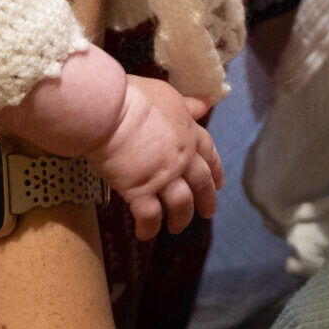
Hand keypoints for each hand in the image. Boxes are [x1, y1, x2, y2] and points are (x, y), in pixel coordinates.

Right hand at [90, 76, 223, 240]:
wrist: (108, 110)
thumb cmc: (132, 96)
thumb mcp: (167, 94)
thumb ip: (186, 104)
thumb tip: (207, 102)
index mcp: (189, 131)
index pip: (209, 152)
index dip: (216, 168)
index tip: (219, 182)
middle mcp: (181, 156)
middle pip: (201, 182)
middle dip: (207, 199)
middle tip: (208, 213)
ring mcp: (163, 175)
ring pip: (182, 203)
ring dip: (181, 217)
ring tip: (177, 226)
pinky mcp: (140, 190)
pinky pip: (150, 216)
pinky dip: (149, 227)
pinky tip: (145, 233)